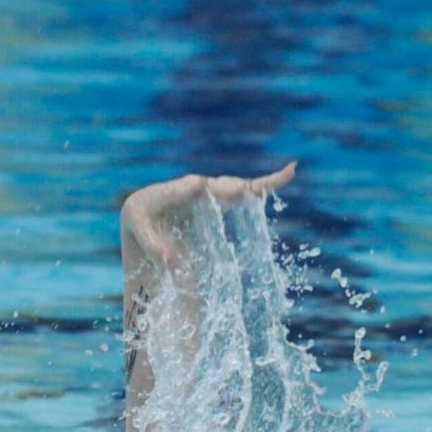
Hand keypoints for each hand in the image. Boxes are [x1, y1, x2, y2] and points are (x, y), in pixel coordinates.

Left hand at [121, 162, 296, 265]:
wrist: (150, 213)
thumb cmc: (143, 224)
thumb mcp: (140, 231)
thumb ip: (153, 246)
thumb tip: (170, 260)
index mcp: (168, 193)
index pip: (182, 189)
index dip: (190, 189)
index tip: (198, 185)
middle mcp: (192, 186)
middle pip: (214, 186)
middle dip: (227, 188)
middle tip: (241, 190)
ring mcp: (210, 190)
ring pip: (233, 188)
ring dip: (252, 188)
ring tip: (281, 177)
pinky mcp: (223, 197)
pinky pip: (248, 189)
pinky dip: (269, 183)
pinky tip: (291, 171)